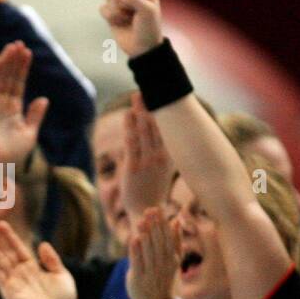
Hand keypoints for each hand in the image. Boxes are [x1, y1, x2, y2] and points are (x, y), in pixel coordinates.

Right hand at [0, 42, 45, 165]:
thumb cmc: (11, 156)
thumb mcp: (29, 134)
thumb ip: (35, 116)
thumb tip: (44, 98)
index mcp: (12, 110)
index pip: (17, 84)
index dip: (22, 69)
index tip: (28, 53)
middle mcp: (0, 105)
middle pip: (7, 78)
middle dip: (13, 61)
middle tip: (19, 44)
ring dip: (4, 62)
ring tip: (12, 46)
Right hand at [0, 220, 75, 298]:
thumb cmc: (63, 298)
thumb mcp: (61, 274)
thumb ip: (52, 260)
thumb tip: (43, 244)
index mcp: (30, 266)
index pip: (18, 248)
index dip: (10, 236)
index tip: (1, 223)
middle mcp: (19, 272)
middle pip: (6, 252)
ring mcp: (13, 282)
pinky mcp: (9, 292)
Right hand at [100, 0, 162, 57]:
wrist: (142, 48)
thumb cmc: (148, 28)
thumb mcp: (148, 11)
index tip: (141, 5)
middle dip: (123, 1)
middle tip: (131, 11)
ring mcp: (121, 4)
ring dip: (117, 10)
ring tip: (127, 18)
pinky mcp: (111, 14)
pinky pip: (103, 8)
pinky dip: (110, 17)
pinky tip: (119, 23)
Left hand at [120, 93, 174, 221]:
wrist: (145, 213)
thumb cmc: (153, 189)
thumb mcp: (163, 167)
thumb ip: (163, 149)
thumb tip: (163, 131)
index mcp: (171, 156)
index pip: (168, 129)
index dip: (165, 111)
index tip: (163, 93)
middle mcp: (161, 157)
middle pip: (156, 126)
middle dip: (151, 106)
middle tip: (148, 86)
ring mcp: (148, 162)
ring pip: (145, 131)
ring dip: (140, 111)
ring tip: (137, 95)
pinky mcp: (133, 168)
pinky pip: (132, 143)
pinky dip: (130, 127)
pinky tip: (128, 114)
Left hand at [125, 207, 178, 298]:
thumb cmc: (164, 278)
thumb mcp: (174, 260)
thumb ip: (176, 241)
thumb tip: (175, 221)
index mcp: (171, 259)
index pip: (167, 238)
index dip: (162, 223)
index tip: (157, 209)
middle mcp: (162, 265)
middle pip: (159, 242)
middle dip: (154, 226)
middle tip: (149, 210)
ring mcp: (151, 272)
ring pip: (149, 251)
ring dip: (145, 235)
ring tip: (142, 221)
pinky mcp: (139, 278)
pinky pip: (138, 263)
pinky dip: (136, 251)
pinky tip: (134, 239)